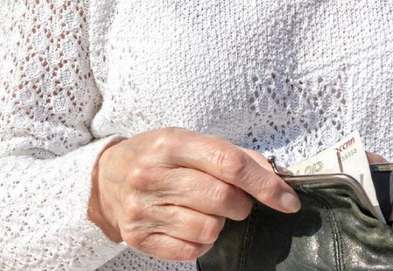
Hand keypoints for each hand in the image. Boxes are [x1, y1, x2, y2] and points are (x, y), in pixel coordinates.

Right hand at [87, 128, 300, 261]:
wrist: (105, 177)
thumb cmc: (157, 157)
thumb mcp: (189, 142)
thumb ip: (232, 156)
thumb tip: (274, 177)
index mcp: (170, 143)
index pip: (229, 163)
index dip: (265, 184)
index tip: (288, 200)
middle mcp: (152, 175)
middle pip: (222, 198)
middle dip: (242, 204)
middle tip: (235, 201)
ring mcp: (142, 208)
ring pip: (209, 229)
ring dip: (219, 223)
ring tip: (205, 211)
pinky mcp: (138, 237)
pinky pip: (191, 250)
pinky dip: (202, 242)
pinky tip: (190, 224)